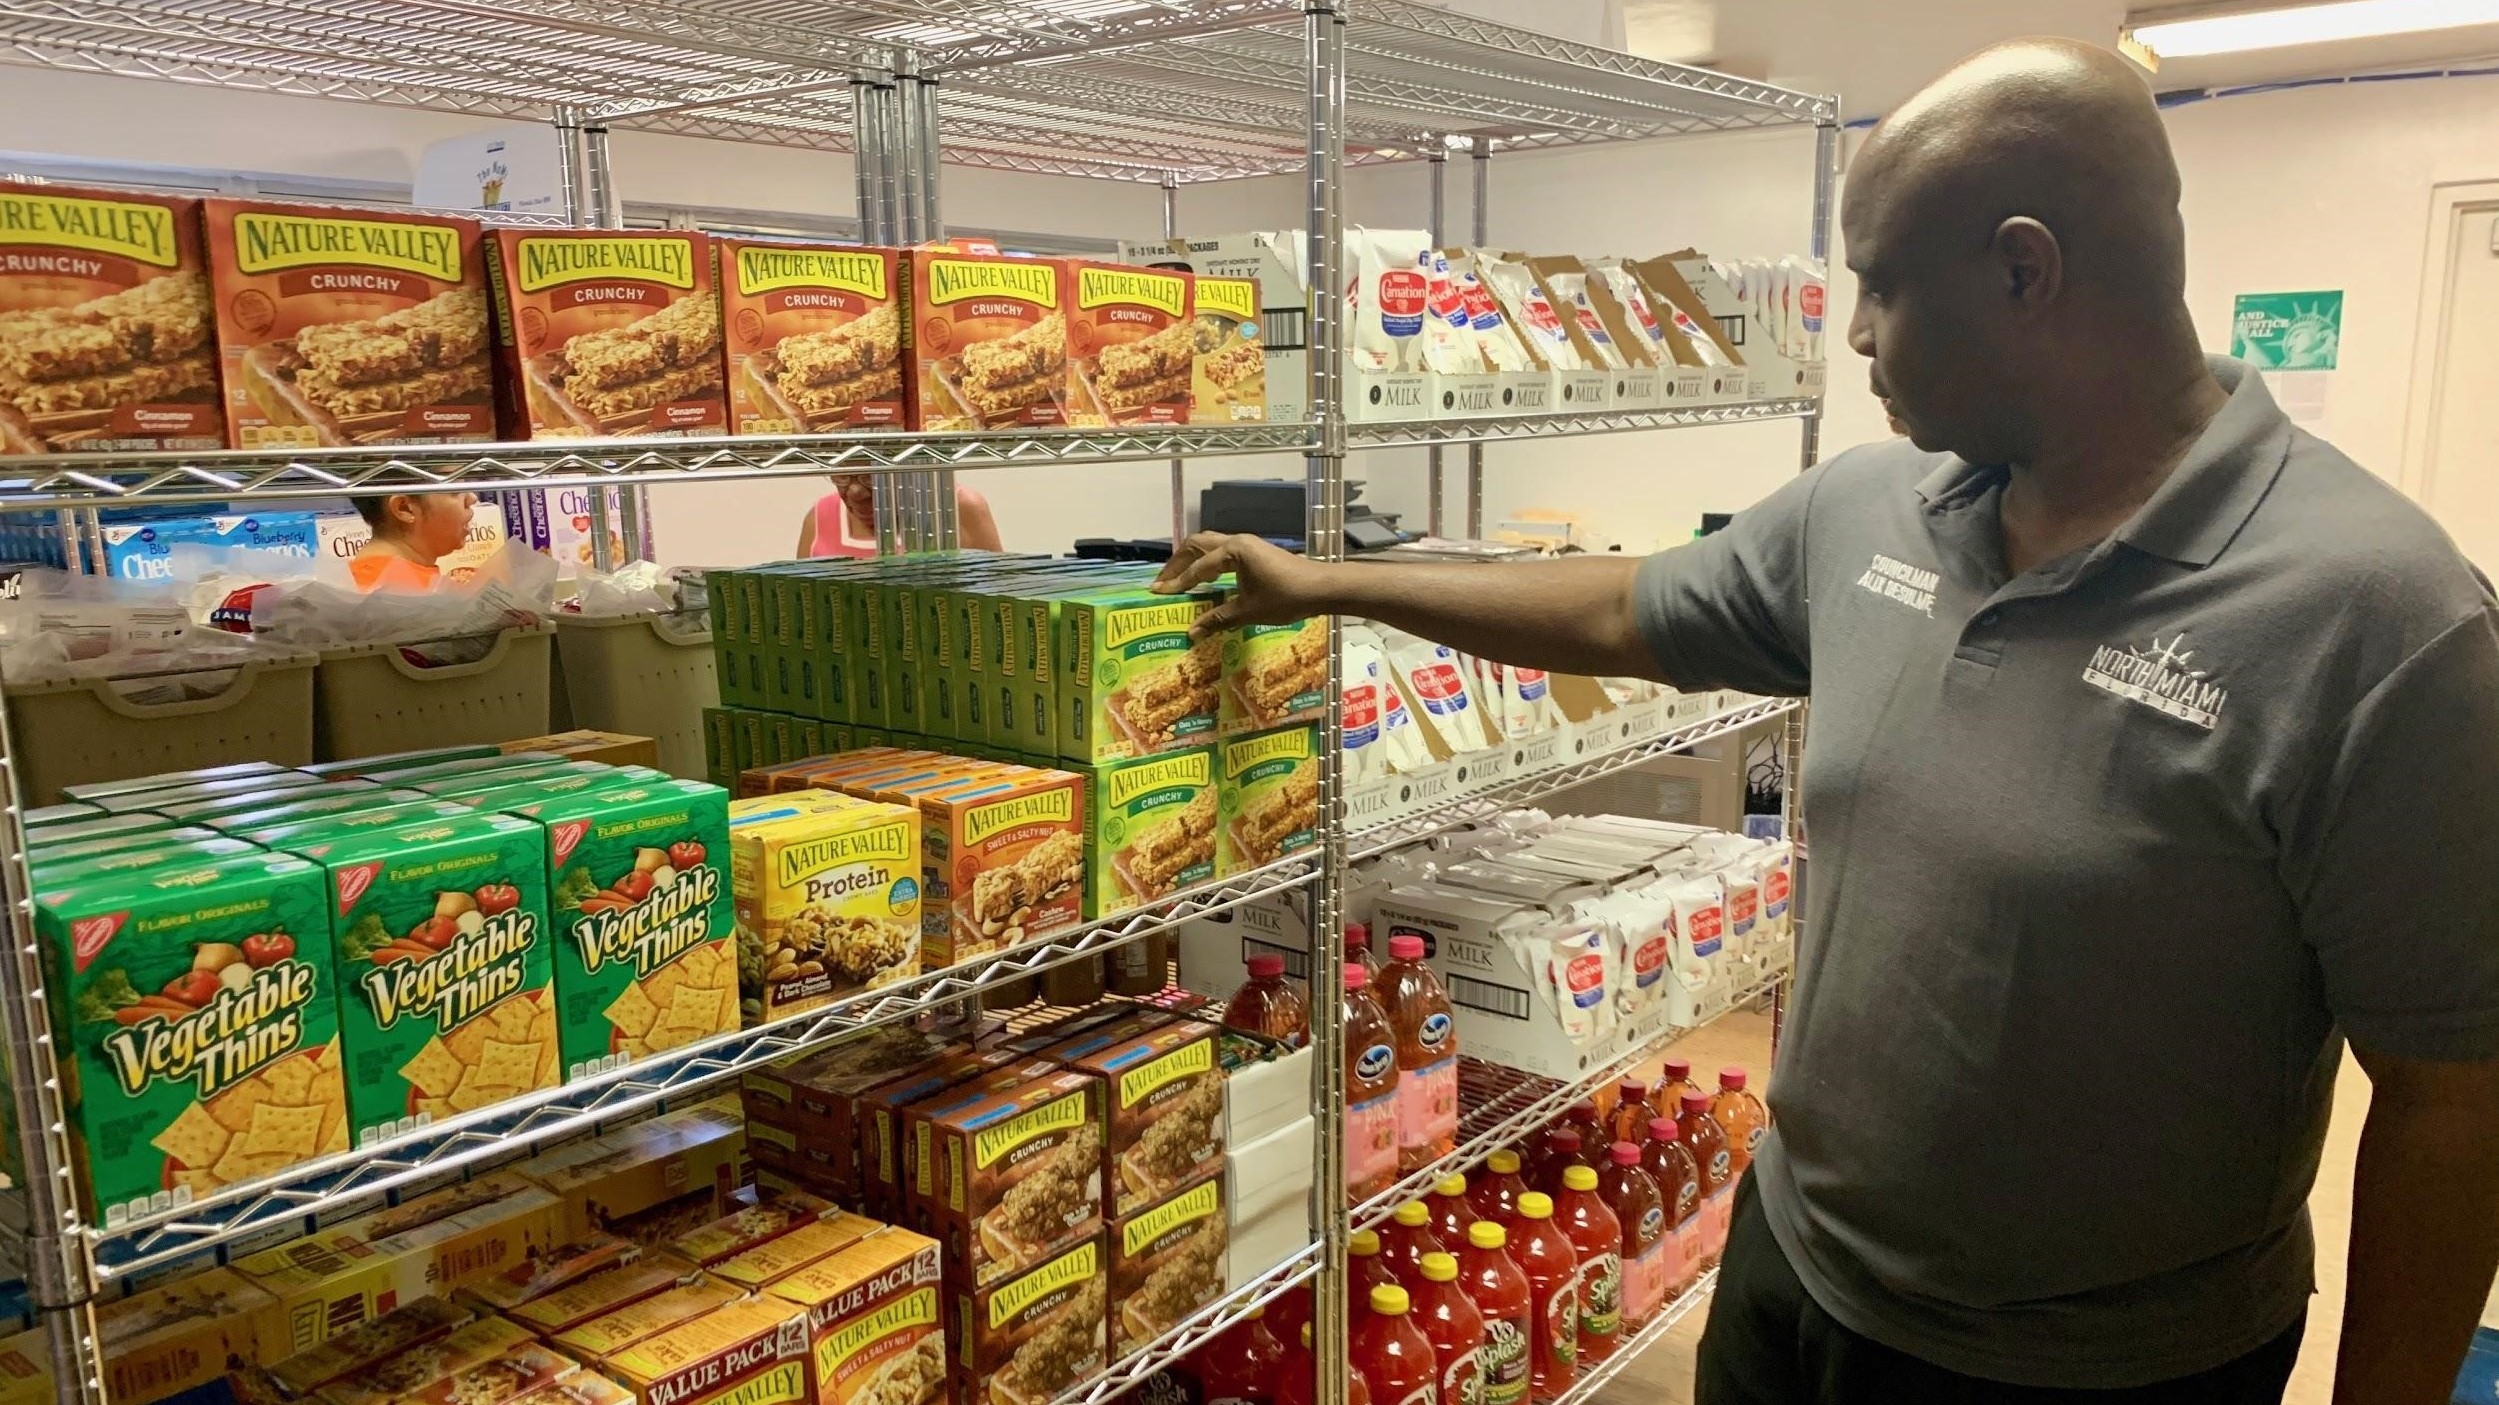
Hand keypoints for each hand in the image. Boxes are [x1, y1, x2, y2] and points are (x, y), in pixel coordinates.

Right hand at [1154, 532, 1339, 636]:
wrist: (1321, 588)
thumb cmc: (1286, 597)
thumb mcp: (1249, 611)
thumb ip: (1218, 619)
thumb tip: (1192, 632)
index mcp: (1233, 551)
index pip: (1197, 567)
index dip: (1176, 582)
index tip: (1157, 592)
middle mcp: (1237, 542)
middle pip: (1196, 545)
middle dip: (1177, 563)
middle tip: (1163, 583)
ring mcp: (1247, 545)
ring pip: (1209, 546)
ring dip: (1191, 561)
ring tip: (1178, 580)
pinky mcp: (1254, 553)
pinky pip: (1222, 553)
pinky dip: (1207, 564)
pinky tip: (1205, 581)